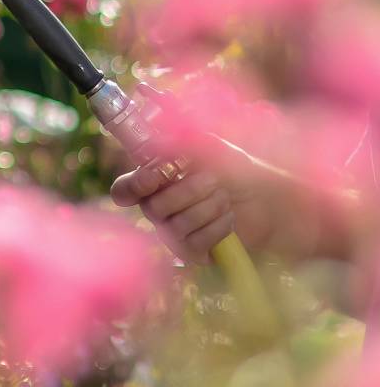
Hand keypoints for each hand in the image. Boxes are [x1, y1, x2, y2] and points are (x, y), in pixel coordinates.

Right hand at [110, 160, 260, 262]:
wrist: (268, 200)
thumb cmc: (236, 171)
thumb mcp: (214, 149)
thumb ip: (184, 145)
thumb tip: (157, 142)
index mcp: (154, 182)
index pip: (124, 190)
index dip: (135, 186)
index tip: (156, 177)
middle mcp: (157, 208)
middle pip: (154, 208)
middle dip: (190, 191)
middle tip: (215, 180)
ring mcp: (173, 232)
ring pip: (177, 225)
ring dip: (210, 207)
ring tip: (226, 198)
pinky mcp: (192, 250)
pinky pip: (195, 243)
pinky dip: (218, 227)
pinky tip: (229, 218)